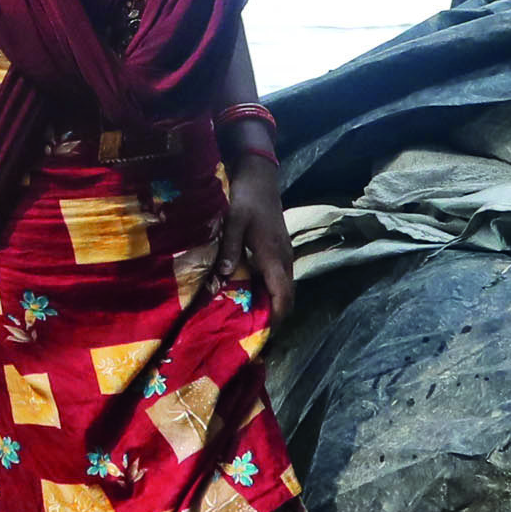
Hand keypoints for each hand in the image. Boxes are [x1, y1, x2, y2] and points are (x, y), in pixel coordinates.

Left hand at [212, 152, 295, 321]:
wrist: (260, 178)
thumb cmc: (247, 199)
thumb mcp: (233, 223)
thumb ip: (228, 250)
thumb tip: (222, 278)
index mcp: (275, 256)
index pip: (283, 295)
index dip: (277, 316)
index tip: (264, 333)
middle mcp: (285, 258)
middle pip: (288, 296)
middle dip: (275, 315)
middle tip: (254, 331)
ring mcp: (285, 253)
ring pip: (285, 287)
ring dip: (273, 303)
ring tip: (252, 316)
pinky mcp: (280, 249)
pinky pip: (280, 277)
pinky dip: (271, 290)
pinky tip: (253, 292)